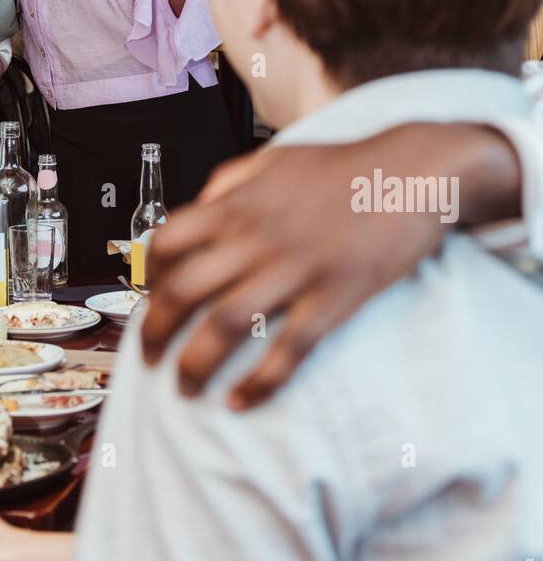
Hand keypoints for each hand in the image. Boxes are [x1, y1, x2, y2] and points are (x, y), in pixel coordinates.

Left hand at [140, 134, 446, 409]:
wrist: (411, 172)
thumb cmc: (342, 167)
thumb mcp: (274, 158)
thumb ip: (231, 180)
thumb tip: (197, 206)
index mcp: (238, 205)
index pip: (167, 242)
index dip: (150, 277)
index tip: (148, 300)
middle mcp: (256, 237)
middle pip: (183, 290)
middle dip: (154, 332)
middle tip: (148, 359)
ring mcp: (295, 269)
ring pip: (224, 324)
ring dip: (195, 363)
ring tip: (185, 388)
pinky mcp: (334, 297)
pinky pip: (288, 349)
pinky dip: (260, 382)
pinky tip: (241, 401)